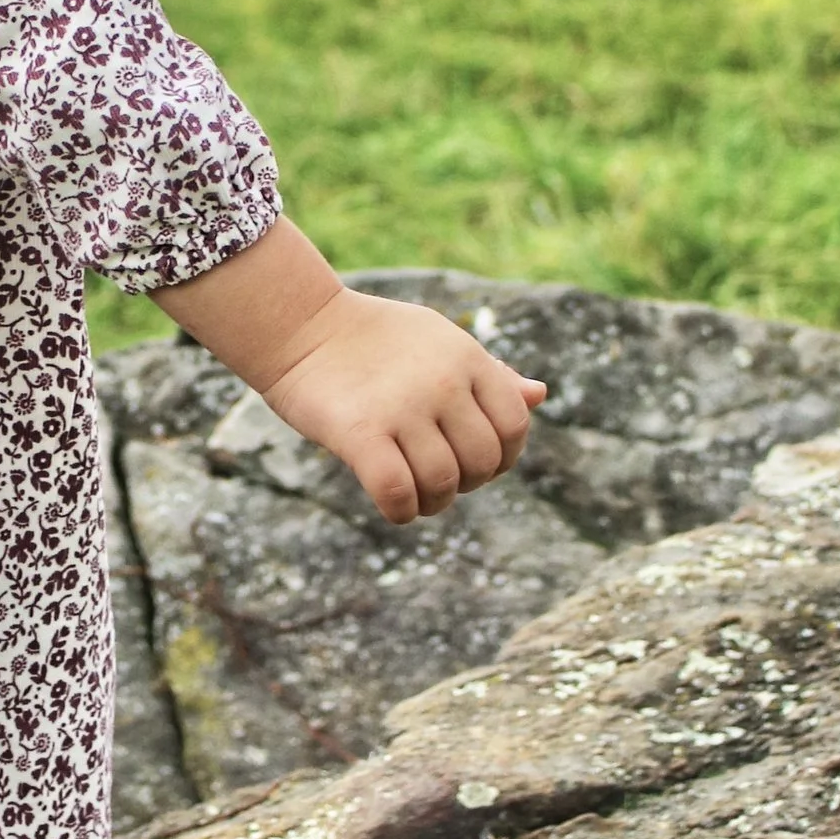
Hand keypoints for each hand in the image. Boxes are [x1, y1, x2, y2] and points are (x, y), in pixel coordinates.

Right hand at [150, 218, 544, 524]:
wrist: (301, 326)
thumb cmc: (374, 338)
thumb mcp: (440, 342)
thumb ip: (489, 373)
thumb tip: (538, 396)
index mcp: (468, 358)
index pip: (516, 424)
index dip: (503, 455)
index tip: (473, 460)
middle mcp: (443, 382)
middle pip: (483, 462)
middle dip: (467, 483)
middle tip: (439, 479)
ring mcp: (402, 408)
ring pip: (444, 485)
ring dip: (433, 503)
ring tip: (415, 494)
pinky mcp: (360, 433)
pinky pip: (397, 494)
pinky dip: (401, 512)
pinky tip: (393, 504)